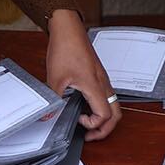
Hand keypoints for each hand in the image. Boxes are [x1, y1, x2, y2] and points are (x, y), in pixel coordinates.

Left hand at [46, 9, 121, 140]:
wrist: (69, 30)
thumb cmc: (66, 48)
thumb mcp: (55, 78)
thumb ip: (53, 99)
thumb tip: (48, 116)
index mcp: (95, 85)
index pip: (106, 114)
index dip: (93, 124)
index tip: (78, 120)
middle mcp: (103, 83)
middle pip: (116, 114)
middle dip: (105, 129)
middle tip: (91, 135)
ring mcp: (102, 79)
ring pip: (113, 105)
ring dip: (104, 118)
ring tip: (87, 123)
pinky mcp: (98, 75)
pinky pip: (107, 96)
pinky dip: (100, 107)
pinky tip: (84, 106)